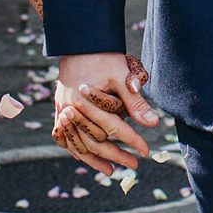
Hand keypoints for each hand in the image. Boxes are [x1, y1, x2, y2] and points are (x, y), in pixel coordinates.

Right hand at [53, 53, 158, 175]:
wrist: (79, 41)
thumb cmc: (104, 57)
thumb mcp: (122, 76)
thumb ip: (135, 102)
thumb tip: (153, 123)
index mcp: (86, 100)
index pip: (113, 128)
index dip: (132, 140)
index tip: (146, 151)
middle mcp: (70, 107)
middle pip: (94, 140)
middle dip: (116, 154)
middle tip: (134, 164)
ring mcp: (62, 108)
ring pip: (76, 142)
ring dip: (94, 159)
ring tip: (111, 170)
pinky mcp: (58, 107)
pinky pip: (63, 135)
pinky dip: (74, 148)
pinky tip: (85, 157)